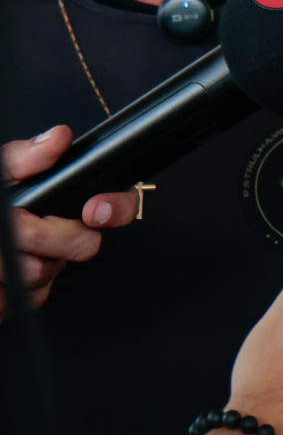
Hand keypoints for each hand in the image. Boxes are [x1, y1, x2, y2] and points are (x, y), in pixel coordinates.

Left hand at [1, 126, 138, 317]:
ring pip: (50, 272)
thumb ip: (24, 156)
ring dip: (14, 259)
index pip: (119, 201)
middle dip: (47, 236)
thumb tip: (59, 137)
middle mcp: (64, 232)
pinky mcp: (26, 296)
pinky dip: (3, 285)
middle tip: (16, 224)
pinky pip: (27, 297)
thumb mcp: (1, 172)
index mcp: (64, 199)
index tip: (93, 210)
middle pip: (87, 244)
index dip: (116, 206)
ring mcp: (48, 266)